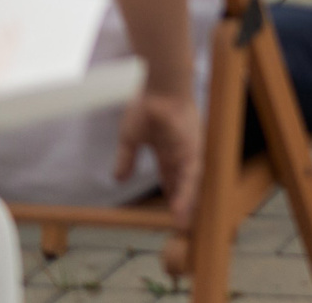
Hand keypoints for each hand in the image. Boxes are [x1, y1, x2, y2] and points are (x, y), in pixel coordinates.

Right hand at [115, 88, 202, 224]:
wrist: (158, 86)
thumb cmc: (145, 107)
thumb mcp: (130, 138)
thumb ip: (126, 159)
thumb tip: (118, 179)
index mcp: (169, 149)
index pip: (172, 177)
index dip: (172, 193)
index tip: (170, 212)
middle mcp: (183, 151)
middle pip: (185, 182)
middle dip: (183, 203)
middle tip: (181, 224)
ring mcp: (190, 150)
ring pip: (191, 182)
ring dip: (186, 203)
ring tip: (181, 224)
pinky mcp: (193, 148)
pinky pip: (192, 174)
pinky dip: (187, 191)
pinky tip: (181, 208)